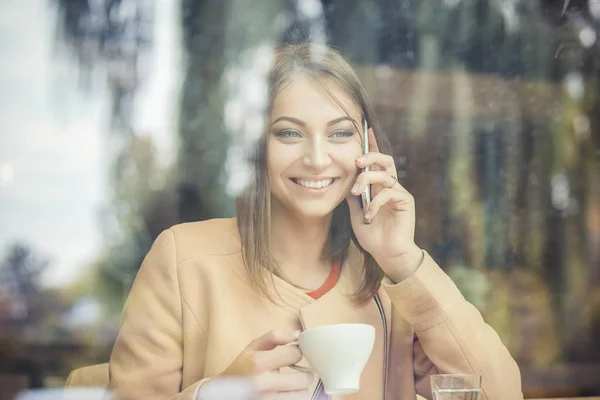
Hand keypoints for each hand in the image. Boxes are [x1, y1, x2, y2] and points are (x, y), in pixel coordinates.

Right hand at [220, 330, 312, 398]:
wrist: (225, 393)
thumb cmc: (243, 366)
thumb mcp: (254, 346)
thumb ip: (276, 336)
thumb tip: (299, 334)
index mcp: (258, 362)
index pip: (295, 354)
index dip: (296, 352)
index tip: (291, 355)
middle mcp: (262, 383)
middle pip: (304, 379)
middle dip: (302, 373)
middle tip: (295, 372)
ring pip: (303, 395)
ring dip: (300, 389)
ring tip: (290, 385)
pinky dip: (295, 397)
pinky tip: (286, 393)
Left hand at [347, 128, 423, 282]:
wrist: (387, 254)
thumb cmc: (373, 236)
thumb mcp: (356, 213)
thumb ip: (353, 196)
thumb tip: (342, 179)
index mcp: (379, 187)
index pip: (376, 162)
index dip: (372, 145)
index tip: (366, 130)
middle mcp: (390, 186)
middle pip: (386, 160)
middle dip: (371, 156)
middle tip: (357, 161)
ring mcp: (399, 192)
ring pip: (385, 174)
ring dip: (367, 180)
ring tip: (356, 193)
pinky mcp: (405, 201)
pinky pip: (389, 192)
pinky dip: (375, 202)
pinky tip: (370, 215)